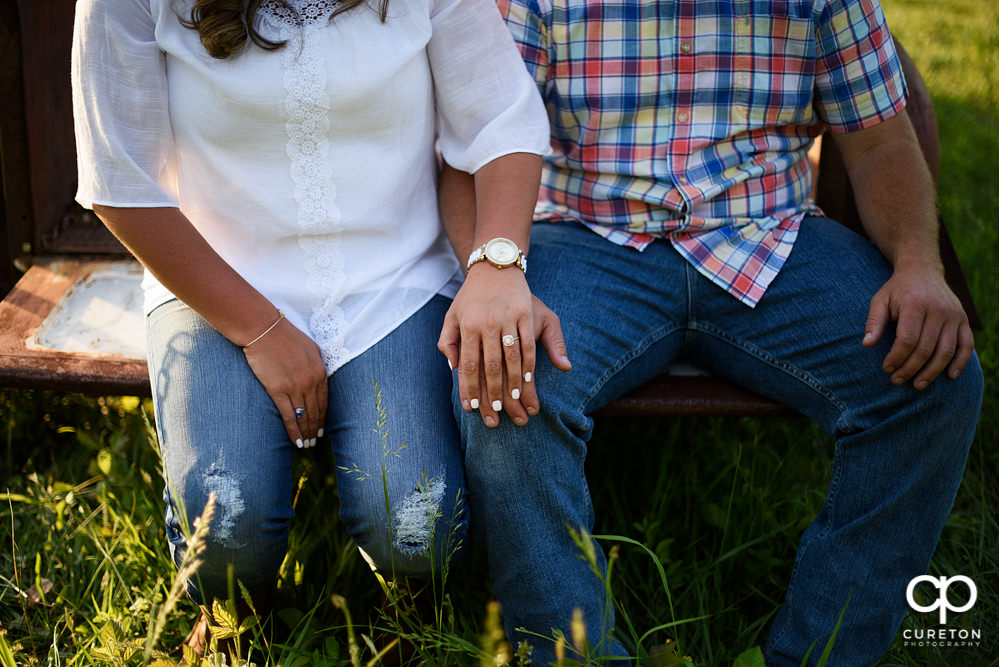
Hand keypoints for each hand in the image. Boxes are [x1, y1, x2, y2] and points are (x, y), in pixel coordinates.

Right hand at [242, 318, 327, 446]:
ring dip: (306, 433)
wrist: (264, 329)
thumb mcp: (310, 347)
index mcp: (320, 371)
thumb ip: (316, 365)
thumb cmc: (285, 335)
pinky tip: (296, 441)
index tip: (322, 429)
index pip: (324, 401)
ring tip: (306, 445)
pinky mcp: (278, 390)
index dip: (323, 417)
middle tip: (316, 442)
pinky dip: (293, 431)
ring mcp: (295, 387)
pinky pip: (289, 416)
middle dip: (316, 429)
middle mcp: (311, 382)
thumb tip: (319, 378)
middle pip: (316, 412)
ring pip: (304, 417)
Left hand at [439, 279, 570, 425]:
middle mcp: (486, 324)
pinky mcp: (525, 313)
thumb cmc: (471, 295)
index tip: (473, 409)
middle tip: (497, 415)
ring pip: (511, 358)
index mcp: (467, 326)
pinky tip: (528, 380)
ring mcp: (508, 318)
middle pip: (491, 366)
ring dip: (513, 383)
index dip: (470, 389)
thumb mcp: (452, 314)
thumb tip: (453, 368)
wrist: (494, 266)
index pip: (468, 365)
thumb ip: (448, 340)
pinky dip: (528, 364)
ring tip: (514, 402)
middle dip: (493, 394)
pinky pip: (528, 344)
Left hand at [863, 266, 973, 388]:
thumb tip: (866, 344)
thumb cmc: (897, 290)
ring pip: (946, 351)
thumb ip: (873, 322)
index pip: (907, 340)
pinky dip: (960, 362)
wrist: (923, 270)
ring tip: (917, 384)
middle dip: (911, 369)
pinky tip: (949, 376)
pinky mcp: (964, 320)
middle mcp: (938, 310)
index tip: (886, 368)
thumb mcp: (880, 300)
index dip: (897, 357)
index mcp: (915, 305)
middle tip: (897, 380)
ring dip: (932, 372)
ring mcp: (954, 316)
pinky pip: (967, 345)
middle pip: (926, 348)